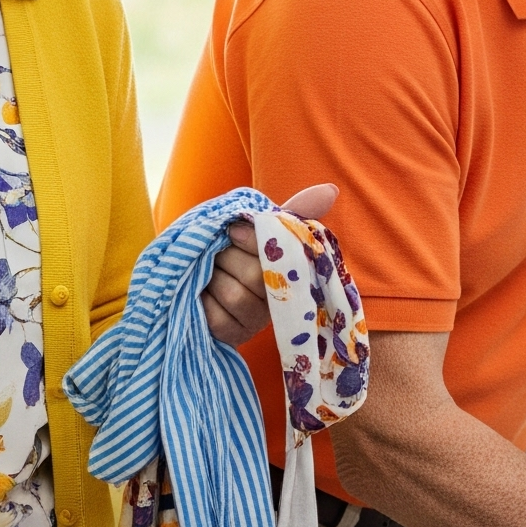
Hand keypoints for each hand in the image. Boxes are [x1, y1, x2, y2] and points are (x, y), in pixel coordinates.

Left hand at [200, 184, 339, 344]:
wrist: (194, 277)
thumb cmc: (233, 248)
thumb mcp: (259, 227)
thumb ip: (294, 211)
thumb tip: (331, 189)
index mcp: (289, 271)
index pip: (282, 256)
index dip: (254, 241)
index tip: (233, 230)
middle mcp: (277, 300)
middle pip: (254, 276)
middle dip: (226, 257)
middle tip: (214, 252)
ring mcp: (255, 322)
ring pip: (234, 295)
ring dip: (212, 277)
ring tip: (206, 271)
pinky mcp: (232, 336)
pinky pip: (216, 317)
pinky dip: (203, 301)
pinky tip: (201, 293)